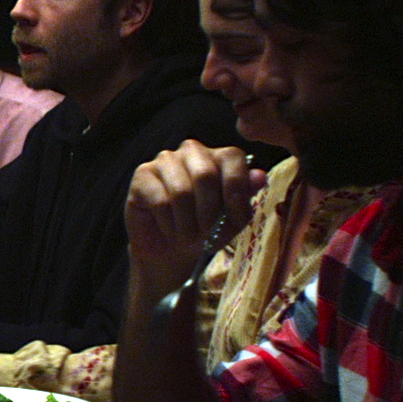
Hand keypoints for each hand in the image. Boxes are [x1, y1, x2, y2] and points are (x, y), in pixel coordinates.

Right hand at [125, 140, 264, 302]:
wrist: (170, 249)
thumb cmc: (204, 230)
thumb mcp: (231, 219)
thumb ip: (244, 197)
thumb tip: (260, 177)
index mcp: (219, 156)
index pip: (233, 158)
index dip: (236, 191)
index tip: (234, 220)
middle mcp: (192, 151)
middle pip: (205, 175)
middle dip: (209, 213)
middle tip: (207, 236)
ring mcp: (165, 160)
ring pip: (182, 191)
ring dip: (188, 224)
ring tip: (188, 239)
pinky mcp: (142, 175)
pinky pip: (160, 201)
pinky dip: (170, 225)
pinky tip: (171, 233)